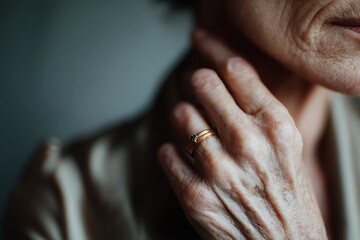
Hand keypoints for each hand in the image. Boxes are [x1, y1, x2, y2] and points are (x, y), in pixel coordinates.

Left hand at [158, 30, 326, 238]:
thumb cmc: (284, 192)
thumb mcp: (285, 144)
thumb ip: (256, 107)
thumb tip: (217, 73)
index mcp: (276, 126)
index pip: (235, 68)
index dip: (212, 47)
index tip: (199, 39)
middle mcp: (249, 144)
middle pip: (203, 83)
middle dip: (196, 82)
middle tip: (197, 89)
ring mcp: (219, 171)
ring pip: (180, 115)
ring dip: (183, 118)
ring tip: (195, 132)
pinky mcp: (195, 196)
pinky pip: (166, 152)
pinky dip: (171, 153)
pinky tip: (186, 162)